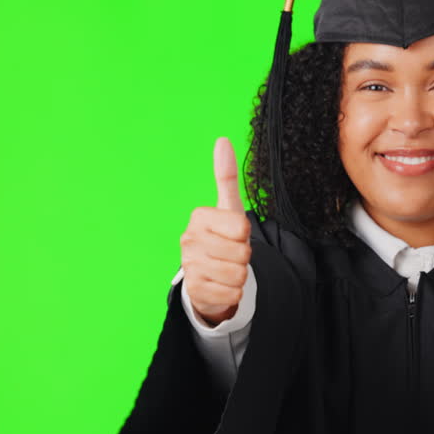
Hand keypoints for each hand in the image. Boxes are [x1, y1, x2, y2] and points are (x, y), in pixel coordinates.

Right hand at [180, 137, 251, 326]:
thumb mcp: (228, 208)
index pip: (241, 227)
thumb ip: (225, 176)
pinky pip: (231, 293)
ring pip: (238, 275)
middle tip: (232, 254)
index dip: (245, 234)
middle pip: (242, 253)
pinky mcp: (193, 291)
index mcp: (200, 217)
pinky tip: (222, 284)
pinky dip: (233, 292)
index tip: (234, 234)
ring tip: (227, 269)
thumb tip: (222, 140)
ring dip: (240, 275)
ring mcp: (189, 266)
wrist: (208, 275)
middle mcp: (189, 240)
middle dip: (244, 257)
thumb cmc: (222, 237)